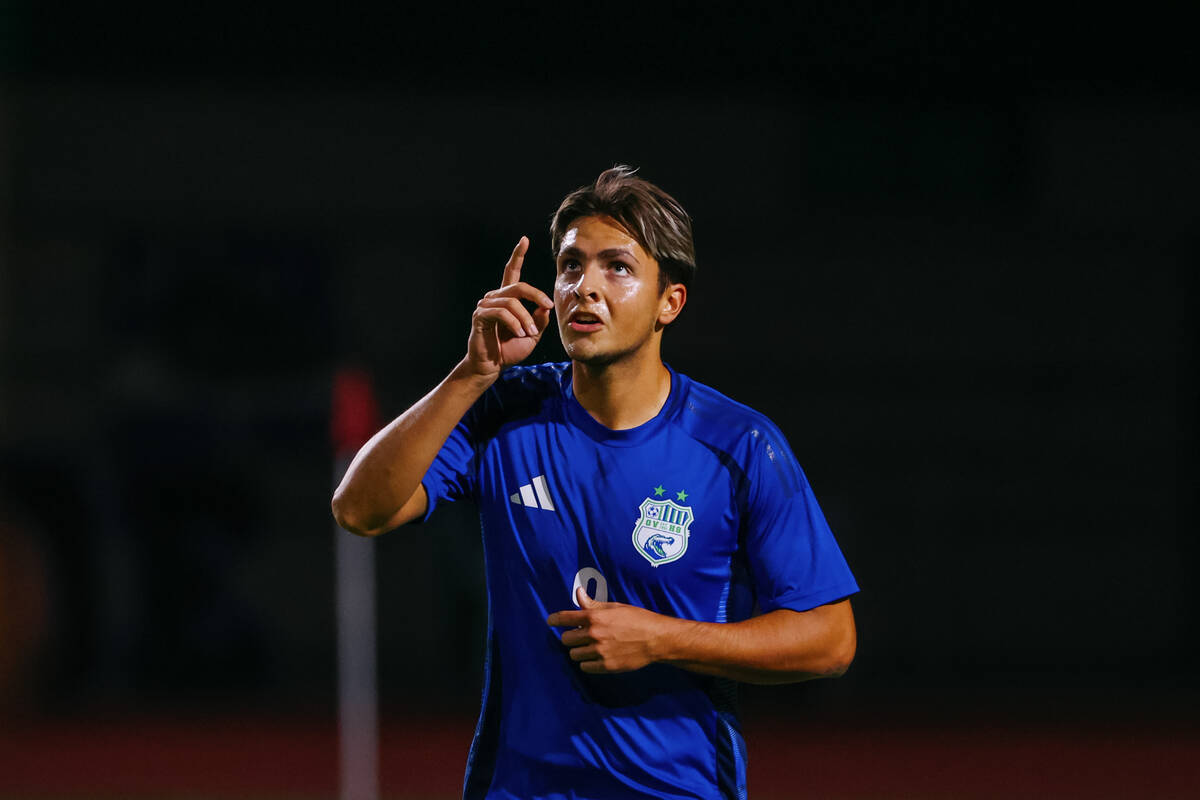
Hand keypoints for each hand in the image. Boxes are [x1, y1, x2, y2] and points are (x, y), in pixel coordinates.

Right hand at [464, 236, 553, 379]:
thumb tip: (546, 305)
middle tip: (548, 306)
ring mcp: (485, 305)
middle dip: (536, 295)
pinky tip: (520, 333)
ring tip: (529, 333)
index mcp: (507, 299)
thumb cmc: (509, 350)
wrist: (491, 367)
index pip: (512, 272)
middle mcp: (494, 297)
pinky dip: (514, 323)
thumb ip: (539, 319)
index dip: (518, 256)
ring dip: (526, 319)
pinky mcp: (480, 316)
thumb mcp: (532, 334)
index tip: (524, 240)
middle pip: (519, 286)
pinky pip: (502, 312)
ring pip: (512, 302)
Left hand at [546, 586, 672, 673]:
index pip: (565, 619)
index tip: (551, 621)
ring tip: (589, 647)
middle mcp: (594, 634)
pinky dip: (587, 663)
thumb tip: (578, 593)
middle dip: (570, 637)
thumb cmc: (637, 619)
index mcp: (595, 617)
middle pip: (566, 639)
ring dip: (578, 650)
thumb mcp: (615, 607)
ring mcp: (600, 652)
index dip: (554, 620)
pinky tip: (595, 657)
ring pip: (574, 655)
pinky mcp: (606, 666)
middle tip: (578, 636)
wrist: (656, 639)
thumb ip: (593, 604)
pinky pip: (585, 667)